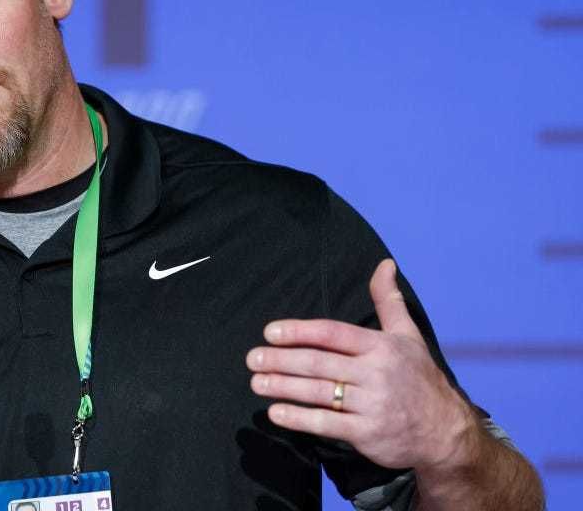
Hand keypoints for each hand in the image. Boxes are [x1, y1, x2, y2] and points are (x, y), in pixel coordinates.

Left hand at [245, 259, 478, 470]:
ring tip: (256, 382)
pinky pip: (326, 423)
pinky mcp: (367, 433)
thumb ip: (389, 300)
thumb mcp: (408, 335)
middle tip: (252, 359)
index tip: (270, 332)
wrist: (446, 432)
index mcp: (380, 347)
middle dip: (281, 360)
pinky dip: (299, 418)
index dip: (299, 331)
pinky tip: (275, 413)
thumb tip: (384, 263)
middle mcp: (375, 373)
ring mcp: (371, 404)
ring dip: (282, 387)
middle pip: (319, 363)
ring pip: (318, 392)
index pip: (332, 333)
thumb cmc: (420, 379)